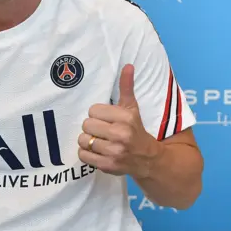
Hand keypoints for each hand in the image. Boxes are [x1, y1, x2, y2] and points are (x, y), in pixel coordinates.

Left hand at [78, 64, 159, 178]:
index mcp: (125, 117)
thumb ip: (126, 87)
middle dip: (92, 127)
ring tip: (98, 141)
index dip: (97, 114)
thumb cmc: (135, 129)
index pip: (93, 110)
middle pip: (86, 125)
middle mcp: (121, 134)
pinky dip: (86, 153)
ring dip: (87, 140)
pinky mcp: (108, 165)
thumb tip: (128, 65)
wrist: (148, 158)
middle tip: (101, 130)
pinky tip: (97, 151)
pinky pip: (83, 155)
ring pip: (83, 140)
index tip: (105, 119)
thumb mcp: (132, 108)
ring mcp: (114, 151)